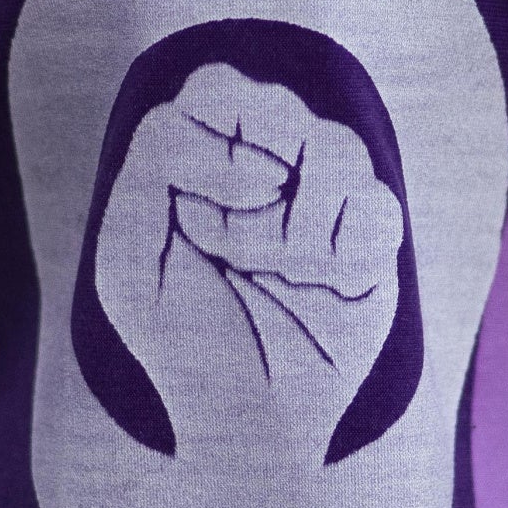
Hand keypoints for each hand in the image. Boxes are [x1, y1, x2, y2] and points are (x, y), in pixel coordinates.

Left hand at [94, 63, 403, 461]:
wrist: (248, 420)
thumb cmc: (183, 340)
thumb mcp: (128, 258)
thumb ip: (153, 168)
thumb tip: (257, 153)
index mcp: (206, 159)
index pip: (218, 88)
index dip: (213, 144)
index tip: (196, 220)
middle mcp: (272, 163)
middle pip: (280, 106)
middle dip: (251, 193)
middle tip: (237, 254)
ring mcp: (330, 195)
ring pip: (338, 147)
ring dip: (295, 231)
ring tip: (283, 277)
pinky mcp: (377, 234)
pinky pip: (379, 203)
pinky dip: (344, 254)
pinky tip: (328, 288)